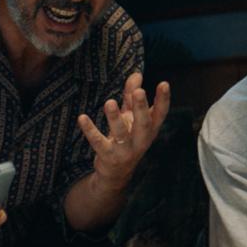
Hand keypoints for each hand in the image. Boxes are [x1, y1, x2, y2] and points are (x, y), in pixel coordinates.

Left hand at [78, 72, 170, 191]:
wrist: (116, 173)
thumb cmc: (127, 139)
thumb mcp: (131, 117)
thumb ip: (131, 96)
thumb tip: (136, 73)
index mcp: (149, 129)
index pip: (160, 114)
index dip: (163, 100)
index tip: (164, 84)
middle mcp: (140, 140)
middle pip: (144, 124)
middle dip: (141, 108)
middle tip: (139, 92)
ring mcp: (125, 150)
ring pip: (121, 133)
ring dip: (115, 118)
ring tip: (109, 103)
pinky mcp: (108, 156)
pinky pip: (98, 142)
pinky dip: (90, 130)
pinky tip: (82, 118)